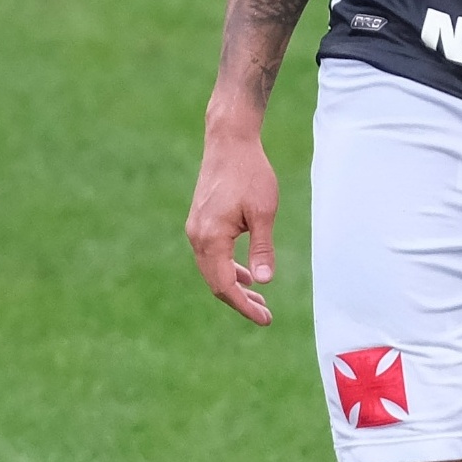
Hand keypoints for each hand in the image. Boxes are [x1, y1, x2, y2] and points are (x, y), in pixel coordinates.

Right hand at [187, 119, 280, 322]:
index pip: (225, 285)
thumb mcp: (263, 213)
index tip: (265, 319)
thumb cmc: (250, 174)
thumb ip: (262, 249)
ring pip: (212, 269)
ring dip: (234, 285)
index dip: (244, 306)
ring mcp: (196, 229)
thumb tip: (264, 283)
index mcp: (211, 238)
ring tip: (259, 299)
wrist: (229, 142)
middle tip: (266, 314)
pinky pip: (211, 255)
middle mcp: (197, 236)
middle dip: (240, 300)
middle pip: (215, 281)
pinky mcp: (200, 221)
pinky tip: (246, 274)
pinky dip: (228, 268)